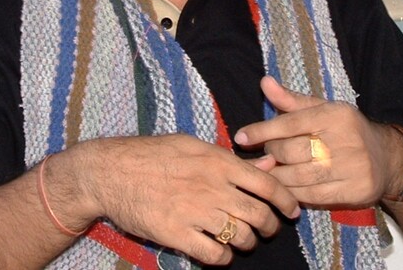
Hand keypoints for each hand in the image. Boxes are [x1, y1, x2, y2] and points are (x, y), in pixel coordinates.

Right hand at [61, 133, 299, 265]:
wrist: (110, 172)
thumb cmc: (152, 154)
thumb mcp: (193, 145)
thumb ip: (232, 158)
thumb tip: (268, 162)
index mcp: (218, 161)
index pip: (267, 183)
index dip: (286, 200)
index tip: (292, 210)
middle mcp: (212, 186)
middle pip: (260, 215)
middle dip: (270, 227)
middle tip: (266, 229)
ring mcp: (196, 212)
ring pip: (242, 237)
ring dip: (247, 243)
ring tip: (241, 240)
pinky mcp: (178, 234)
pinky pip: (216, 254)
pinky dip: (224, 257)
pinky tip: (219, 251)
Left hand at [234, 76, 394, 207]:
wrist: (386, 158)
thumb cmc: (346, 129)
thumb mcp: (322, 108)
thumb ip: (291, 100)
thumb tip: (264, 82)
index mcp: (335, 114)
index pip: (290, 123)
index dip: (261, 131)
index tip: (240, 137)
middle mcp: (345, 140)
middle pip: (292, 151)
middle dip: (271, 154)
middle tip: (262, 157)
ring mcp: (352, 168)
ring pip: (300, 176)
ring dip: (278, 177)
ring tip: (267, 174)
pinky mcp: (355, 191)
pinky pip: (314, 196)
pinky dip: (295, 193)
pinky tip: (286, 189)